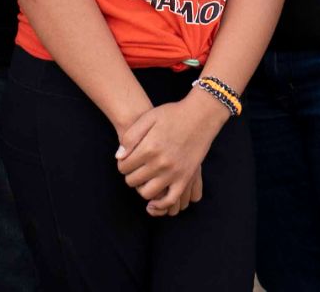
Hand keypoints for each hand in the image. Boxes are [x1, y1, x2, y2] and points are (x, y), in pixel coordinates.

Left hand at [116, 95, 222, 214]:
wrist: (201, 115)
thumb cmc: (173, 114)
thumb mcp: (148, 118)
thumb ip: (130, 137)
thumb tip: (119, 157)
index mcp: (149, 148)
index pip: (123, 167)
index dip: (122, 163)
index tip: (127, 159)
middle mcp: (160, 163)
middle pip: (133, 181)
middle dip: (130, 175)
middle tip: (136, 168)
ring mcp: (173, 173)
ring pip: (147, 193)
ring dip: (141, 188)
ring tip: (144, 178)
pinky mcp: (185, 179)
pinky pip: (169, 200)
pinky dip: (160, 204)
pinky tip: (154, 201)